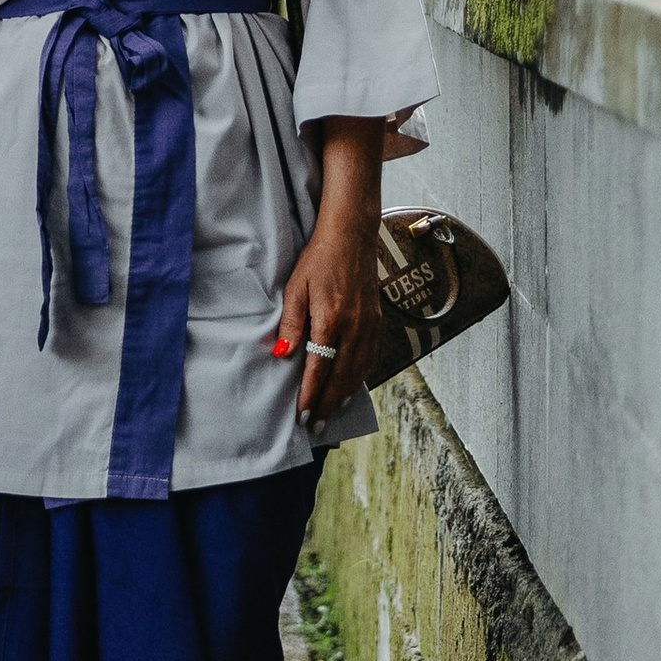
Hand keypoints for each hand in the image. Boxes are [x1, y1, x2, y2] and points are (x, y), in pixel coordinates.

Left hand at [276, 193, 379, 428]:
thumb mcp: (296, 287)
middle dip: (328, 403)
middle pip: (341, 376)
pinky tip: (351, 385)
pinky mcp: (377, 320)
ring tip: (331, 412)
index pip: (320, 368)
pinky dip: (361, 376)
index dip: (311, 394)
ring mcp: (369, 325)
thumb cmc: (318, 259)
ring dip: (344, 394)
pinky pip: (370, 357)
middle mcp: (355, 327)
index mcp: (332, 320)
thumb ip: (291, 322)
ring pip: (359, 370)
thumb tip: (283, 354)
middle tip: (315, 425)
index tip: (302, 414)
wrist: (352, 236)